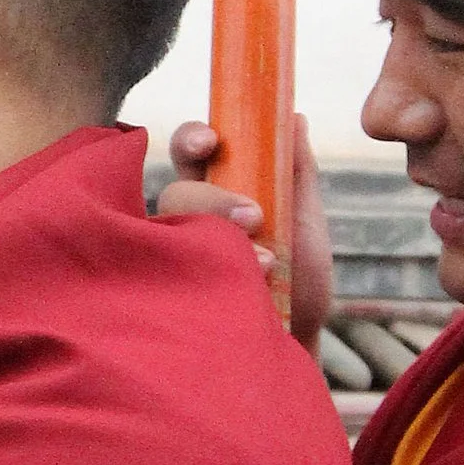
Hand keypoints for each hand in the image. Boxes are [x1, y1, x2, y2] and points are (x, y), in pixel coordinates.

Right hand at [156, 115, 333, 347]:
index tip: (212, 141)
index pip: (192, 151)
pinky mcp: (167, 292)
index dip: (193, 138)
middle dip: (210, 197)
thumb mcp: (306, 224)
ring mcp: (176, 256)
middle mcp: (190, 219)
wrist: (296, 347)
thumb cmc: (299, 287)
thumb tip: (297, 117)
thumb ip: (299, 173)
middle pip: (176, 188)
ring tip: (264, 267)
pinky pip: (157, 269)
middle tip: (255, 216)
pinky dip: (193, 273)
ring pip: (165, 226)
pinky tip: (227, 289)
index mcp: (219, 189)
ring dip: (213, 236)